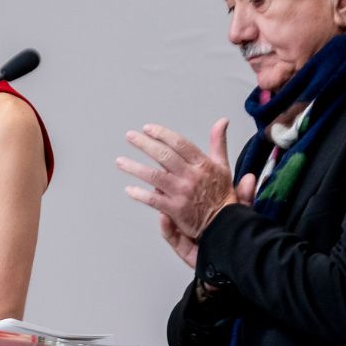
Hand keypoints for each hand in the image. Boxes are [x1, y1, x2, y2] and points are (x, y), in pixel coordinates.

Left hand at [117, 118, 238, 241]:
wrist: (226, 224)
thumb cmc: (221, 194)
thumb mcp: (223, 165)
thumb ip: (218, 142)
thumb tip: (222, 121)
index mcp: (202, 165)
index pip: (180, 144)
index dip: (162, 134)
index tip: (148, 128)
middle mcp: (191, 177)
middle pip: (164, 156)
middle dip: (144, 144)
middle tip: (130, 136)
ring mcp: (182, 193)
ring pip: (154, 176)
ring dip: (134, 168)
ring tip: (120, 161)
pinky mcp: (175, 209)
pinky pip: (153, 200)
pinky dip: (139, 194)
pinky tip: (129, 189)